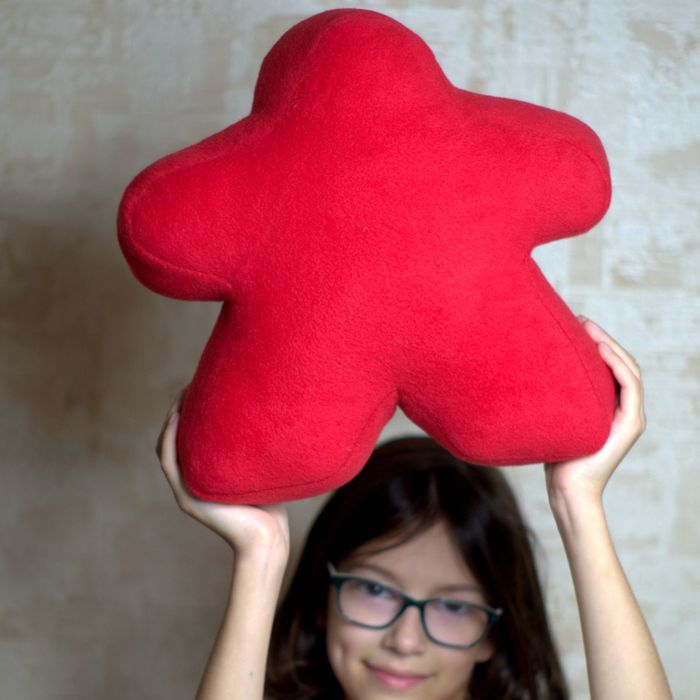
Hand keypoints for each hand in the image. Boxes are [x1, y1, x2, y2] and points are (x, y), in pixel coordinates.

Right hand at [156, 387, 289, 562]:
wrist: (267, 539)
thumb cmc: (271, 504)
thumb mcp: (259, 468)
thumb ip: (254, 449)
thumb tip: (273, 415)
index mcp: (205, 474)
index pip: (189, 438)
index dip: (191, 412)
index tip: (201, 386)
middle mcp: (192, 480)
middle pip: (175, 438)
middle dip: (180, 409)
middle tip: (192, 384)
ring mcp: (187, 490)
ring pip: (167, 448)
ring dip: (171, 419)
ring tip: (183, 395)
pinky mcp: (187, 498)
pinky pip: (170, 463)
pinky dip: (170, 440)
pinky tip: (177, 418)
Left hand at [544, 316, 646, 507]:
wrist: (566, 487)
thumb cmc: (553, 452)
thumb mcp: (553, 415)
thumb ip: (552, 395)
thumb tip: (520, 369)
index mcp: (607, 404)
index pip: (608, 364)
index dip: (596, 340)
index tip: (574, 322)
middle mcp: (622, 407)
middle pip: (620, 361)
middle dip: (602, 336)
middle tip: (579, 317)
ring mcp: (630, 416)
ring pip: (628, 369)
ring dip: (610, 344)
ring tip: (589, 327)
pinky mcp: (630, 425)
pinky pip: (630, 387)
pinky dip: (617, 365)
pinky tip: (600, 350)